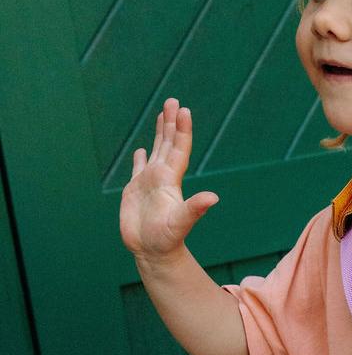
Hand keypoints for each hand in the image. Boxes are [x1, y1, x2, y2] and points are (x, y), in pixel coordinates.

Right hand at [120, 98, 219, 261]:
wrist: (153, 253)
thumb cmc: (167, 240)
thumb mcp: (181, 223)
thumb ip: (195, 209)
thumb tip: (214, 198)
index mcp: (171, 180)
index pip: (179, 149)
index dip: (182, 130)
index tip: (183, 110)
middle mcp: (162, 177)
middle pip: (168, 144)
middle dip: (171, 122)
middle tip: (173, 100)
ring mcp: (149, 183)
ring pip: (156, 151)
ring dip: (159, 133)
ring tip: (162, 114)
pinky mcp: (135, 191)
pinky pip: (138, 169)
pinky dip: (140, 158)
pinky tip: (141, 150)